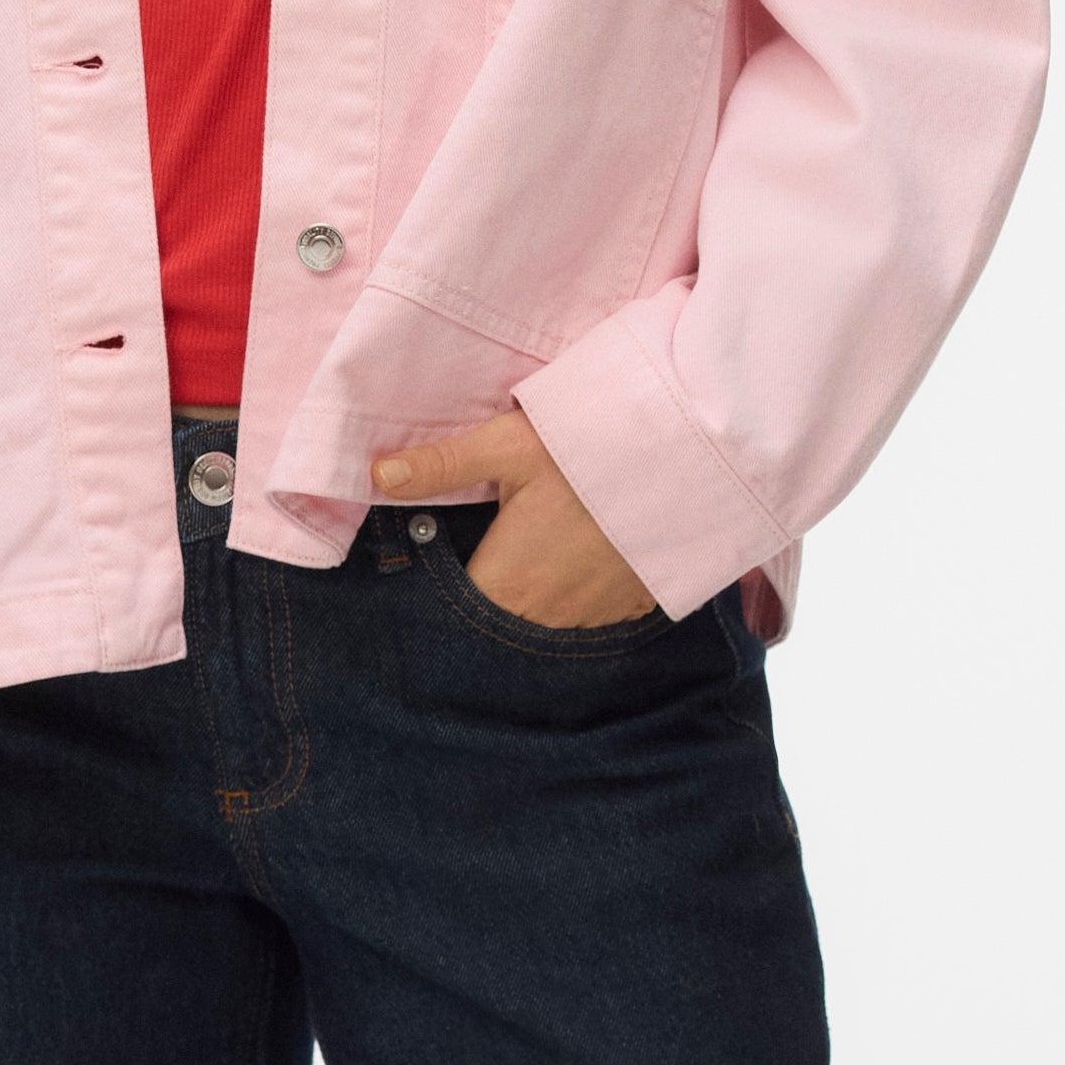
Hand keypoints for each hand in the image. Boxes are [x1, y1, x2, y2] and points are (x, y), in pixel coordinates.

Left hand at [365, 407, 659, 627]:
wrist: (688, 459)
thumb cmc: (590, 451)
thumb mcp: (508, 446)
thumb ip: (442, 466)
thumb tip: (376, 474)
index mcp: (508, 582)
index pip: (457, 609)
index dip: (446, 586)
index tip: (450, 555)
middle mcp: (547, 615)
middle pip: (501, 615)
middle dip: (493, 586)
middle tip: (498, 541)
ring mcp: (594, 617)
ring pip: (547, 618)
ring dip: (540, 592)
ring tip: (544, 546)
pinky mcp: (632, 609)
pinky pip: (592, 613)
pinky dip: (583, 591)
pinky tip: (585, 555)